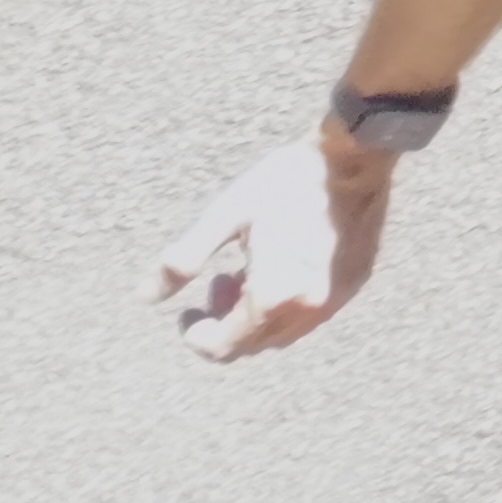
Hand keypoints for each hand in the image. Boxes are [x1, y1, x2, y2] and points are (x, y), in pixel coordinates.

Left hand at [154, 135, 387, 360]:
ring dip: (257, 316)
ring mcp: (337, 298)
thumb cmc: (287, 181)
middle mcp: (308, 308)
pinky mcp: (355, 282)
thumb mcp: (225, 215)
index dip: (196, 335)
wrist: (355, 155)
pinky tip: (283, 266)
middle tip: (218, 284)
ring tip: (248, 274)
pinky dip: (288, 304)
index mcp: (272, 296)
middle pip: (254, 344)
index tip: (188, 311)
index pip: (223, 347)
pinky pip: (312, 313)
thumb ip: (182, 260)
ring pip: (285, 332)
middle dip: (226, 323)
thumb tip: (146, 296)